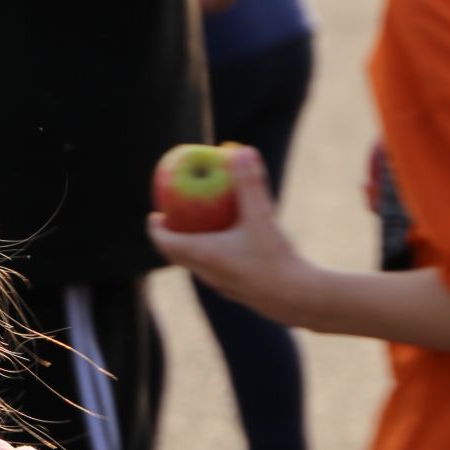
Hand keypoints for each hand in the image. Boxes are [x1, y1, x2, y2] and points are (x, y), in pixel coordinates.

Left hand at [146, 146, 312, 322]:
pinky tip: (228, 246)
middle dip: (170, 236)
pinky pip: (213, 270)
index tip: (153, 215)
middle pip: (175, 254)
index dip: (155, 229)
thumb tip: (240, 150)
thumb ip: (249, 184)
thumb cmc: (274, 258)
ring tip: (197, 229)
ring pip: (194, 264)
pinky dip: (209, 256)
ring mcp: (219, 284)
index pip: (165, 242)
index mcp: (201, 255)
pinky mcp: (235, 290)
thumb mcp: (261, 216)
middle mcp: (204, 272)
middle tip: (171, 219)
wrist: (296, 298)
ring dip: (189, 247)